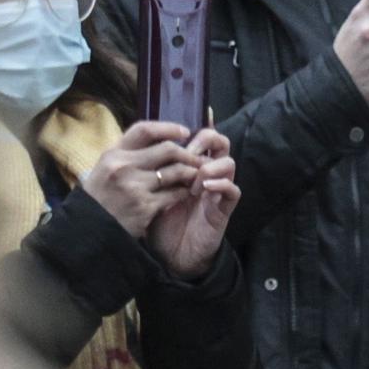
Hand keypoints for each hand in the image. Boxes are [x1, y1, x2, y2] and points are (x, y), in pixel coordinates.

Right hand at [78, 121, 200, 236]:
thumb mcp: (106, 168)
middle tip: (198, 158)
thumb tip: (159, 140)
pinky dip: (183, 192)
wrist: (90, 229)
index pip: (144, 130)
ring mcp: (135, 187)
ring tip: (195, 175)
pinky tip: (186, 192)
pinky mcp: (145, 207)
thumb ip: (128, 154)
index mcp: (114, 154)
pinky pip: (174, 194)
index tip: (184, 132)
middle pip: (167, 150)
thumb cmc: (101, 197)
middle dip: (187, 153)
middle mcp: (124, 167)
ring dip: (190, 173)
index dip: (168, 128)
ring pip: (175, 171)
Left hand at [146, 126, 240, 278]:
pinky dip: (221, 184)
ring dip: (210, 165)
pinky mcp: (223, 209)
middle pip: (219, 142)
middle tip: (187, 149)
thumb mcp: (150, 191)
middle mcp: (207, 174)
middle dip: (205, 139)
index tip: (198, 112)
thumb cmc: (161, 222)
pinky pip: (233, 190)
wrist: (171, 256)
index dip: (203, 122)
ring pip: (229, 163)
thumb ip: (150, 170)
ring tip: (193, 177)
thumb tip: (136, 144)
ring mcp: (217, 191)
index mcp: (190, 166)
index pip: (200, 137)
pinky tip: (204, 188)